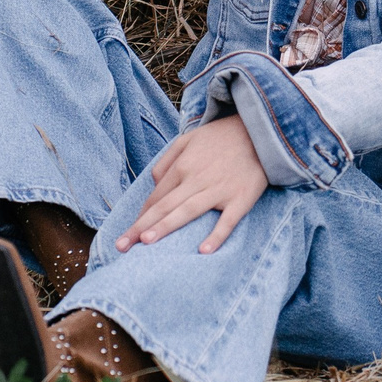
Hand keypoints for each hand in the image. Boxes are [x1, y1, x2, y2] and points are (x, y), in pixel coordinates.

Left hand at [121, 117, 269, 254]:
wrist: (259, 131)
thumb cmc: (221, 137)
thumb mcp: (188, 139)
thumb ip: (167, 161)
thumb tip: (154, 184)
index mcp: (182, 166)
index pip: (156, 197)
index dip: (140, 217)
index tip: (128, 235)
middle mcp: (196, 179)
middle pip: (164, 206)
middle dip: (141, 227)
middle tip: (122, 246)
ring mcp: (219, 190)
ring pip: (187, 211)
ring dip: (166, 227)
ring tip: (147, 243)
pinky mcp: (241, 198)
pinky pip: (227, 220)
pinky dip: (216, 235)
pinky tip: (204, 250)